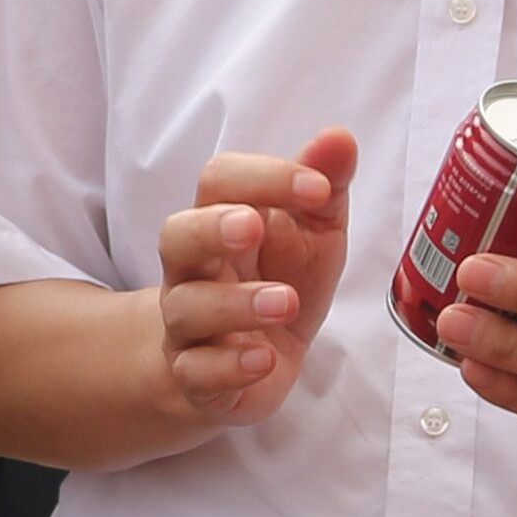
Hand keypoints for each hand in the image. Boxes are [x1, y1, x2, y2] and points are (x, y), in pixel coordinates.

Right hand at [149, 133, 356, 429]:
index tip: (318, 188)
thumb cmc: (278, 282)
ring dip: (235, 303)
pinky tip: (262, 359)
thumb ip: (324, 189)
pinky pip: (196, 371)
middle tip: (253, 227)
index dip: (264, 177)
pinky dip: (228, 366)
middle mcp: (193, 269)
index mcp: (221, 220)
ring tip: (285, 303)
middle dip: (212, 229)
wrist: (248, 362)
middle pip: (177, 236)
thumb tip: (340, 138)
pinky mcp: (196, 377)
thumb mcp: (313, 234)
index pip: (220, 181)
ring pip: (187, 308)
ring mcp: (189, 325)